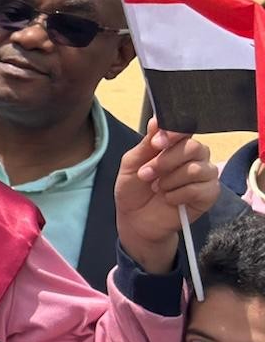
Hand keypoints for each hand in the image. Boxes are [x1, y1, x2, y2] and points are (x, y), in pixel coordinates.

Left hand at [114, 118, 220, 273]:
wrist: (135, 220)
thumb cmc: (134, 190)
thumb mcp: (131, 165)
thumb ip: (146, 144)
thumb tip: (156, 121)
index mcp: (176, 145)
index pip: (185, 129)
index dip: (173, 134)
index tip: (156, 143)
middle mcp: (195, 156)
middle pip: (193, 147)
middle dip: (165, 162)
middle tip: (146, 175)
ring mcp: (205, 175)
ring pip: (196, 169)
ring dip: (169, 181)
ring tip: (157, 189)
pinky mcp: (209, 194)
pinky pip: (199, 189)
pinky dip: (177, 195)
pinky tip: (169, 199)